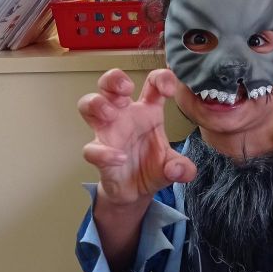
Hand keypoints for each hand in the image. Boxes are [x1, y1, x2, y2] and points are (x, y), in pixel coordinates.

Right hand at [78, 68, 196, 205]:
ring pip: (89, 104)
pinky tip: (120, 159)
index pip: (152, 83)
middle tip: (126, 89)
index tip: (169, 90)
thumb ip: (183, 168)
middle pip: (109, 83)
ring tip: (111, 114)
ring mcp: (108, 132)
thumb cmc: (152, 168)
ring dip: (97, 103)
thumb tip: (179, 170)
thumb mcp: (175, 167)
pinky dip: (104, 153)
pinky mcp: (98, 153)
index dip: (160, 78)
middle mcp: (125, 116)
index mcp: (147, 111)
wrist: (135, 193)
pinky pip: (92, 148)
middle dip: (114, 78)